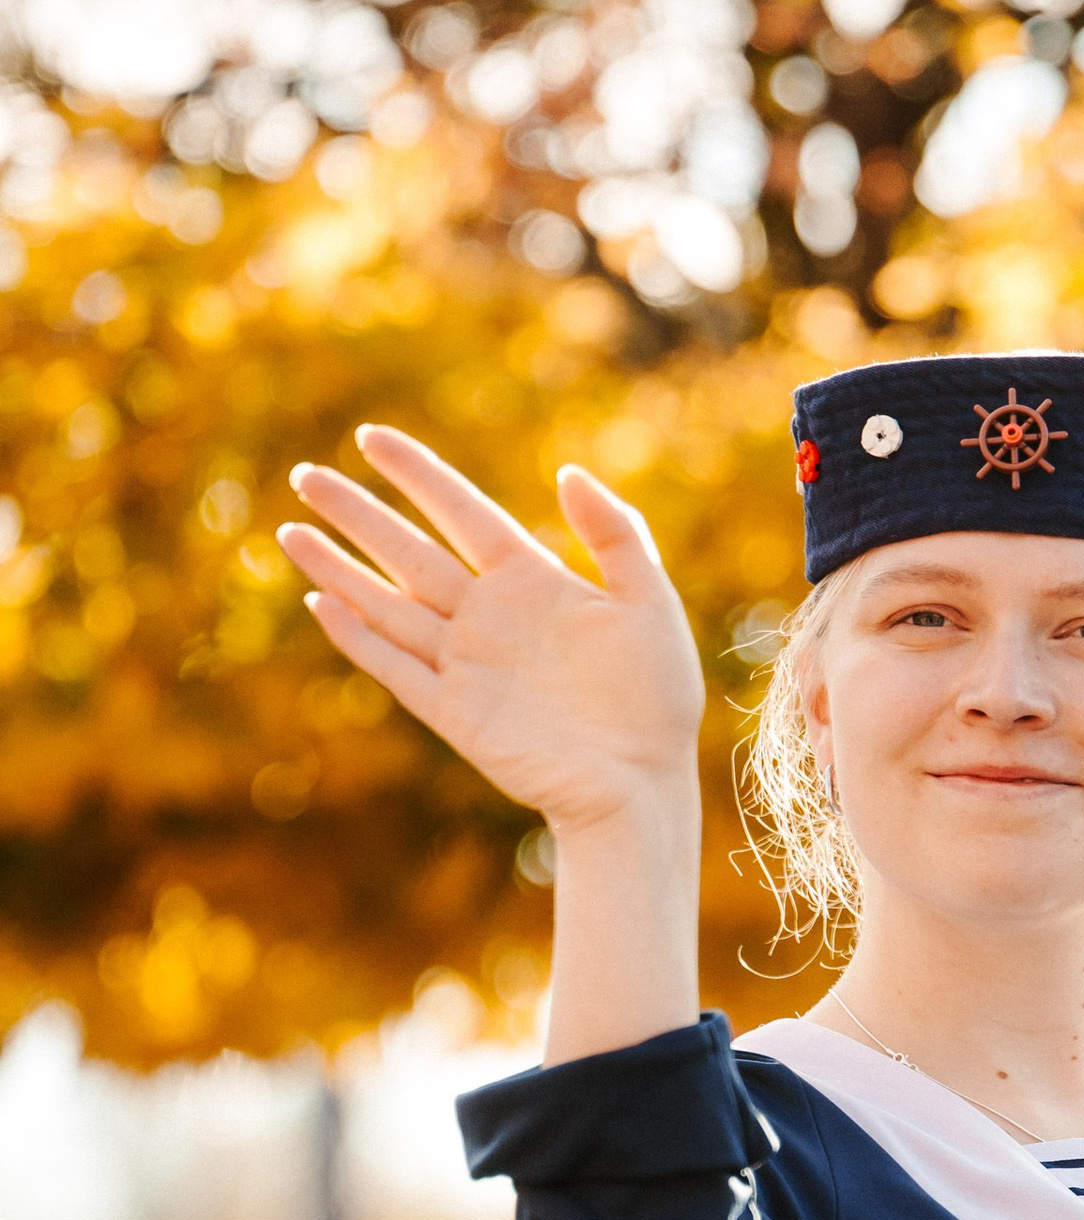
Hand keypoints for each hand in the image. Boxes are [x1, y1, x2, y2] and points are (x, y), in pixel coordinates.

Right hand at [278, 429, 705, 838]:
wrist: (644, 782)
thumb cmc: (657, 696)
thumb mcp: (650, 603)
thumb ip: (616, 535)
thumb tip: (565, 472)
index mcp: (533, 581)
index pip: (461, 512)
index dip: (417, 474)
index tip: (370, 437)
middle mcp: (489, 616)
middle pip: (408, 552)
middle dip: (357, 514)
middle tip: (305, 475)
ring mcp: (467, 664)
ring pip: (388, 605)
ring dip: (339, 569)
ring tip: (290, 531)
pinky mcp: (455, 713)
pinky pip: (397, 669)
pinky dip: (359, 639)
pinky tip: (322, 604)